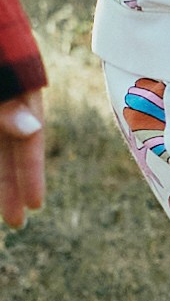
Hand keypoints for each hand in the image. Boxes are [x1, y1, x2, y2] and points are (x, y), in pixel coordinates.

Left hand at [0, 90, 43, 230]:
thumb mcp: (3, 77)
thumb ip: (9, 105)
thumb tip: (33, 129)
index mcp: (22, 93)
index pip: (29, 139)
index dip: (32, 172)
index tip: (34, 205)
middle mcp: (7, 106)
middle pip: (9, 152)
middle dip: (10, 186)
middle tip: (15, 223)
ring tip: (3, 210)